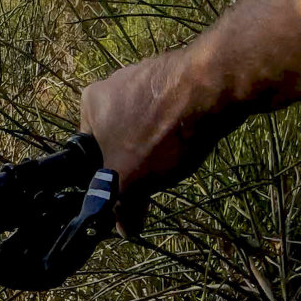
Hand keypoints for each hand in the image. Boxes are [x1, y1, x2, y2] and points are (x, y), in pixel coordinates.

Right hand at [79, 50, 227, 233]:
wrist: (210, 88)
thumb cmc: (159, 133)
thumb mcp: (132, 181)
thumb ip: (121, 207)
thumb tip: (124, 230)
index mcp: (90, 103)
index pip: (91, 150)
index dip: (109, 172)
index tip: (130, 186)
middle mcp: (112, 83)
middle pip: (120, 134)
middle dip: (136, 156)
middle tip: (155, 173)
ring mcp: (145, 73)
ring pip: (146, 120)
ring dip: (158, 138)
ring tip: (178, 153)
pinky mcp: (175, 71)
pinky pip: (170, 105)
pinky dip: (178, 121)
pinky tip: (192, 133)